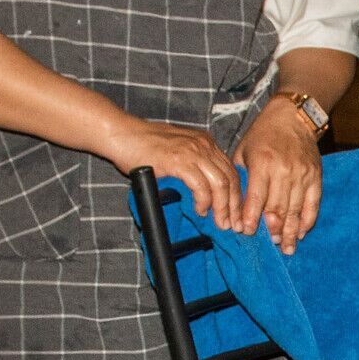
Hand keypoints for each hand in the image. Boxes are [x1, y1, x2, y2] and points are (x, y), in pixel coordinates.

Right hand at [119, 117, 248, 232]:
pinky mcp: (179, 161)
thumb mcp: (177, 151)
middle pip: (230, 178)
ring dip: (222, 207)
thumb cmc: (143, 146)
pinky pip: (201, 186)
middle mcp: (203, 145)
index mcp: (205, 142)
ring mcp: (192, 152)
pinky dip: (204, 202)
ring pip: (220, 184)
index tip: (236, 214)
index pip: (230, 171)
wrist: (122, 134)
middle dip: (234, 205)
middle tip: (234, 224)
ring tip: (220, 222)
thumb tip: (205, 193)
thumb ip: (193, 165)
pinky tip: (200, 211)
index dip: (237, 195)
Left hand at [238, 99, 323, 253]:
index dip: (251, 219)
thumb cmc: (262, 135)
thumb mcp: (243, 151)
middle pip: (278, 209)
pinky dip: (307, 221)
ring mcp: (302, 174)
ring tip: (286, 248)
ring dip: (290, 232)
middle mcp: (284, 171)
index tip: (247, 233)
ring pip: (296, 210)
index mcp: (263, 164)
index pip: (256, 199)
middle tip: (269, 244)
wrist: (292, 117)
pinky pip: (313, 204)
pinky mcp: (316, 176)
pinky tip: (301, 233)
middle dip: (272, 230)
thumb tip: (234, 207)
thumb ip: (241, 178)